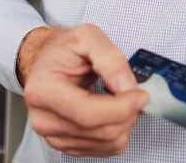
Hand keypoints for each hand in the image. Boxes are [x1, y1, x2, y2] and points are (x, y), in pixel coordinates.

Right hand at [19, 24, 148, 156]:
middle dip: (129, 113)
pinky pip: (106, 149)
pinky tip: (113, 111)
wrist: (47, 62)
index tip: (141, 95)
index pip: (87, 113)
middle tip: (137, 94)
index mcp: (44, 90)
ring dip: (126, 122)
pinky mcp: (67, 146)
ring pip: (107, 143)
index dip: (121, 108)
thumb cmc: (64, 50)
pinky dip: (119, 131)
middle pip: (100, 131)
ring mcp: (54, 136)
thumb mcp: (87, 36)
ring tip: (121, 99)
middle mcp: (44, 118)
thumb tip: (127, 86)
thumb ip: (110, 58)